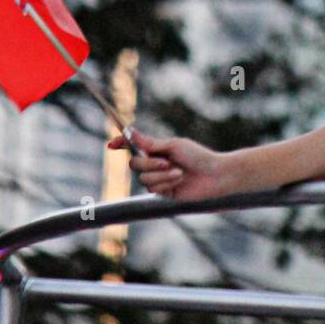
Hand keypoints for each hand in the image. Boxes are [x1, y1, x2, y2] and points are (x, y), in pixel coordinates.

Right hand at [109, 127, 233, 200]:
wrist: (213, 175)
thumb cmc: (197, 156)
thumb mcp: (173, 146)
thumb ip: (149, 142)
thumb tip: (129, 131)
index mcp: (157, 149)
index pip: (133, 145)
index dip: (121, 143)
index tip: (111, 145)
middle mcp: (155, 163)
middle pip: (134, 164)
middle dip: (149, 164)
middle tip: (168, 162)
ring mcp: (158, 178)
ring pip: (143, 178)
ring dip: (162, 175)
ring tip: (179, 173)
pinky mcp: (163, 192)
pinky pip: (152, 188)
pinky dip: (165, 183)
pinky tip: (179, 181)